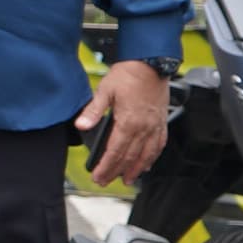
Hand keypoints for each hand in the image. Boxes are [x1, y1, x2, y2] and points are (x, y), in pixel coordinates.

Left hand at [80, 59, 169, 185]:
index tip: (98, 177)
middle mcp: (143, 127)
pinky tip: (148, 163)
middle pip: (129, 158)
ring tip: (128, 179)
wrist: (152, 61)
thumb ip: (93, 111)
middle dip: (117, 172)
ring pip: (146, 155)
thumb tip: (81, 125)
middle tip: (107, 181)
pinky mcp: (161, 121)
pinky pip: (159, 144)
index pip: (114, 152)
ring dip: (137, 170)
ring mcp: (154, 125)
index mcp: (128, 122)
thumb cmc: (129, 73)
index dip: (106, 167)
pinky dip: (153, 157)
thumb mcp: (105, 90)